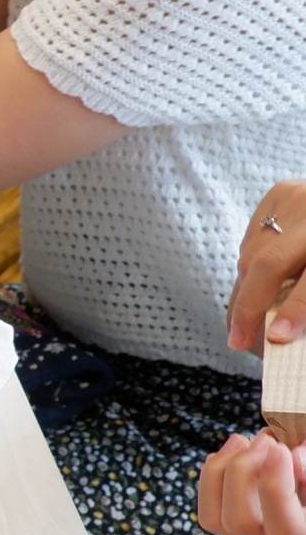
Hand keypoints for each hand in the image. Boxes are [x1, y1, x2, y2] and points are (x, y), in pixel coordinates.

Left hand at [198, 433, 305, 534]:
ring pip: (219, 520)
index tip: (282, 449)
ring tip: (245, 440)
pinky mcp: (249, 529)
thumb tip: (294, 456)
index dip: (275, 487)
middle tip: (267, 439)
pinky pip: (212, 513)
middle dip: (243, 472)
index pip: (285, 529)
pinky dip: (212, 478)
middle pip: (241, 523)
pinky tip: (230, 451)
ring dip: (221, 472)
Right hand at [227, 180, 305, 350]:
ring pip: (253, 253)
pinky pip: (253, 239)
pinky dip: (253, 268)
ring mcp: (297, 196)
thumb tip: (285, 334)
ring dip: (247, 293)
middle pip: (268, 263)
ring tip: (243, 324)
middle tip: (238, 342)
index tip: (277, 338)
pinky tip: (257, 289)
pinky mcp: (280, 192)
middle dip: (249, 307)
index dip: (294, 309)